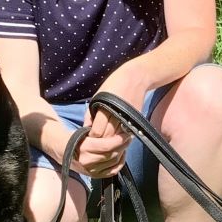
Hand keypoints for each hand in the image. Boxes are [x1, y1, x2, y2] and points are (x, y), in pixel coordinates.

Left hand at [73, 64, 147, 178]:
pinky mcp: (136, 121)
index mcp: (106, 108)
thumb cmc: (112, 85)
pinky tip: (115, 139)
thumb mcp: (97, 97)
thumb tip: (85, 130)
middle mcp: (118, 115)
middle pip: (107, 137)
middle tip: (94, 144)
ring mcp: (128, 119)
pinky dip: (120, 138)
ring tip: (104, 144)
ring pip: (117, 138)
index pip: (97, 131)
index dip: (91, 137)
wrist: (136, 78)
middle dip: (99, 141)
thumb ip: (91, 115)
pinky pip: (126, 135)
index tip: (88, 138)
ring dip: (110, 142)